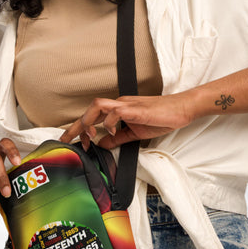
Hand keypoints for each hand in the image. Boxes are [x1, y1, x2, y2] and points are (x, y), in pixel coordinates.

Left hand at [59, 94, 193, 149]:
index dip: (80, 128)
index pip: (93, 116)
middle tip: (65, 139)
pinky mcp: (136, 110)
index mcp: (119, 109)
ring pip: (98, 106)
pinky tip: (110, 132)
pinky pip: (117, 112)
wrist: (181, 109)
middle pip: (90, 109)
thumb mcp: (135, 132)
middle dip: (75, 125)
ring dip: (88, 121)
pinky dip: (110, 122)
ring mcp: (127, 105)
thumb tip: (102, 144)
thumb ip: (118, 138)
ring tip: (86, 136)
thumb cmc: (162, 117)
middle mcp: (120, 104)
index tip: (74, 142)